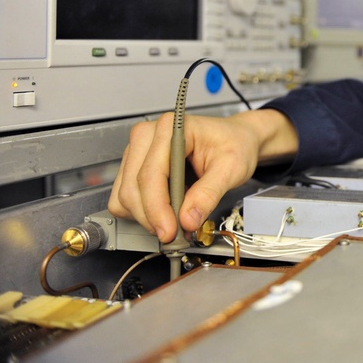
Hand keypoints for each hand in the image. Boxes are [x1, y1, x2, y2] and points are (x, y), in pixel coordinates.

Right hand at [108, 109, 296, 242]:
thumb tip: (188, 220)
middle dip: (152, 218)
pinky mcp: (134, 167)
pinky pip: (125, 198)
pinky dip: (142, 212)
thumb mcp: (232, 168)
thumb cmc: (234, 144)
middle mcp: (147, 136)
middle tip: (176, 234)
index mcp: (171, 128)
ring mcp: (138, 151)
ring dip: (146, 217)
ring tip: (176, 220)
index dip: (157, 208)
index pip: (151, 174)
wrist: (237, 139)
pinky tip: (166, 210)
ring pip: (125, 196)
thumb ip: (209, 193)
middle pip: (132, 188)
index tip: (169, 231)